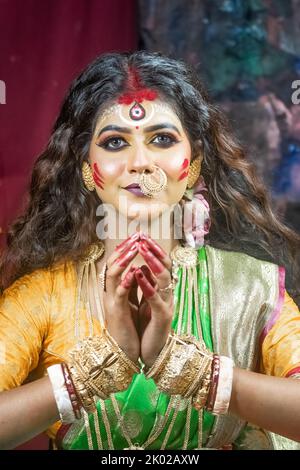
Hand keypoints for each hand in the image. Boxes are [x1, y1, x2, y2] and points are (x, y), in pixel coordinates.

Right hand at [102, 232, 140, 362]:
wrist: (124, 353)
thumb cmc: (129, 329)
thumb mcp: (132, 304)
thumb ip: (133, 287)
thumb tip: (138, 269)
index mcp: (118, 290)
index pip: (119, 263)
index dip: (127, 249)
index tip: (138, 236)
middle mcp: (112, 293)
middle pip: (113, 264)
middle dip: (125, 249)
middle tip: (136, 236)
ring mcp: (112, 302)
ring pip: (113, 275)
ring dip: (124, 260)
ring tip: (134, 248)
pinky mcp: (117, 313)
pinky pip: (120, 295)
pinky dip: (126, 283)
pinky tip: (134, 273)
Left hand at [134, 234, 173, 367]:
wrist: (151, 353)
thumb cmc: (148, 326)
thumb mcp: (145, 302)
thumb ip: (146, 284)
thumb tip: (142, 266)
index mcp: (162, 290)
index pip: (160, 264)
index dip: (152, 250)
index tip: (141, 236)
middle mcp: (168, 294)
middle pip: (166, 267)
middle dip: (154, 251)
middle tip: (144, 238)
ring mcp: (167, 305)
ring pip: (164, 280)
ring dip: (153, 263)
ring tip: (143, 250)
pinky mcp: (163, 317)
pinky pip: (156, 299)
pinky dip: (148, 286)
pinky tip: (140, 275)